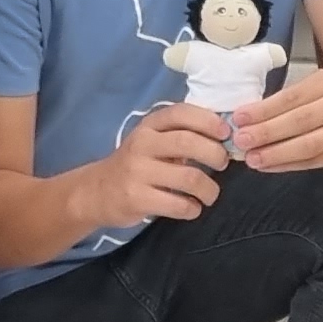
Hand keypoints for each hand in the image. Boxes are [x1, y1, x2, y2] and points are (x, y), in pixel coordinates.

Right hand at [76, 101, 235, 228]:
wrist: (97, 191)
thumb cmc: (137, 163)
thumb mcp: (152, 140)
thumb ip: (182, 134)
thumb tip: (226, 136)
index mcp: (149, 126)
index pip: (181, 113)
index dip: (208, 121)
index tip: (226, 133)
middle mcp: (142, 144)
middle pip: (188, 142)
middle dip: (215, 154)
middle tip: (222, 164)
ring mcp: (138, 172)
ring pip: (189, 178)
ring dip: (209, 189)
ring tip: (210, 194)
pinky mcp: (137, 198)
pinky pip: (178, 204)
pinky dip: (193, 208)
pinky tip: (192, 207)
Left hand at [234, 65, 322, 172]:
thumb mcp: (314, 86)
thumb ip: (286, 100)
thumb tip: (246, 119)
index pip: (292, 97)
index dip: (264, 109)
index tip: (239, 118)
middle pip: (300, 121)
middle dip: (267, 132)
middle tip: (241, 140)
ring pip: (308, 145)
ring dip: (276, 153)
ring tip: (252, 158)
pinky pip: (312, 161)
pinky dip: (286, 165)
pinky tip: (267, 166)